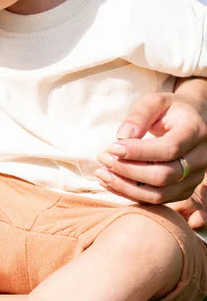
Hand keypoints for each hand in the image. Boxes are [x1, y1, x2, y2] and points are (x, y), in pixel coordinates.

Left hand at [95, 90, 206, 210]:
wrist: (194, 119)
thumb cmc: (170, 109)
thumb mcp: (154, 101)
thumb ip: (138, 115)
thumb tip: (122, 137)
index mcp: (195, 131)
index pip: (169, 148)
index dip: (138, 151)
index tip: (112, 147)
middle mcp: (201, 158)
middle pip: (165, 175)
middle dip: (129, 170)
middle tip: (102, 159)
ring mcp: (196, 177)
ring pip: (162, 193)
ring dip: (128, 187)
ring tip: (102, 174)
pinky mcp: (186, 188)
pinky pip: (159, 199)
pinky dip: (133, 194)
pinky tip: (111, 182)